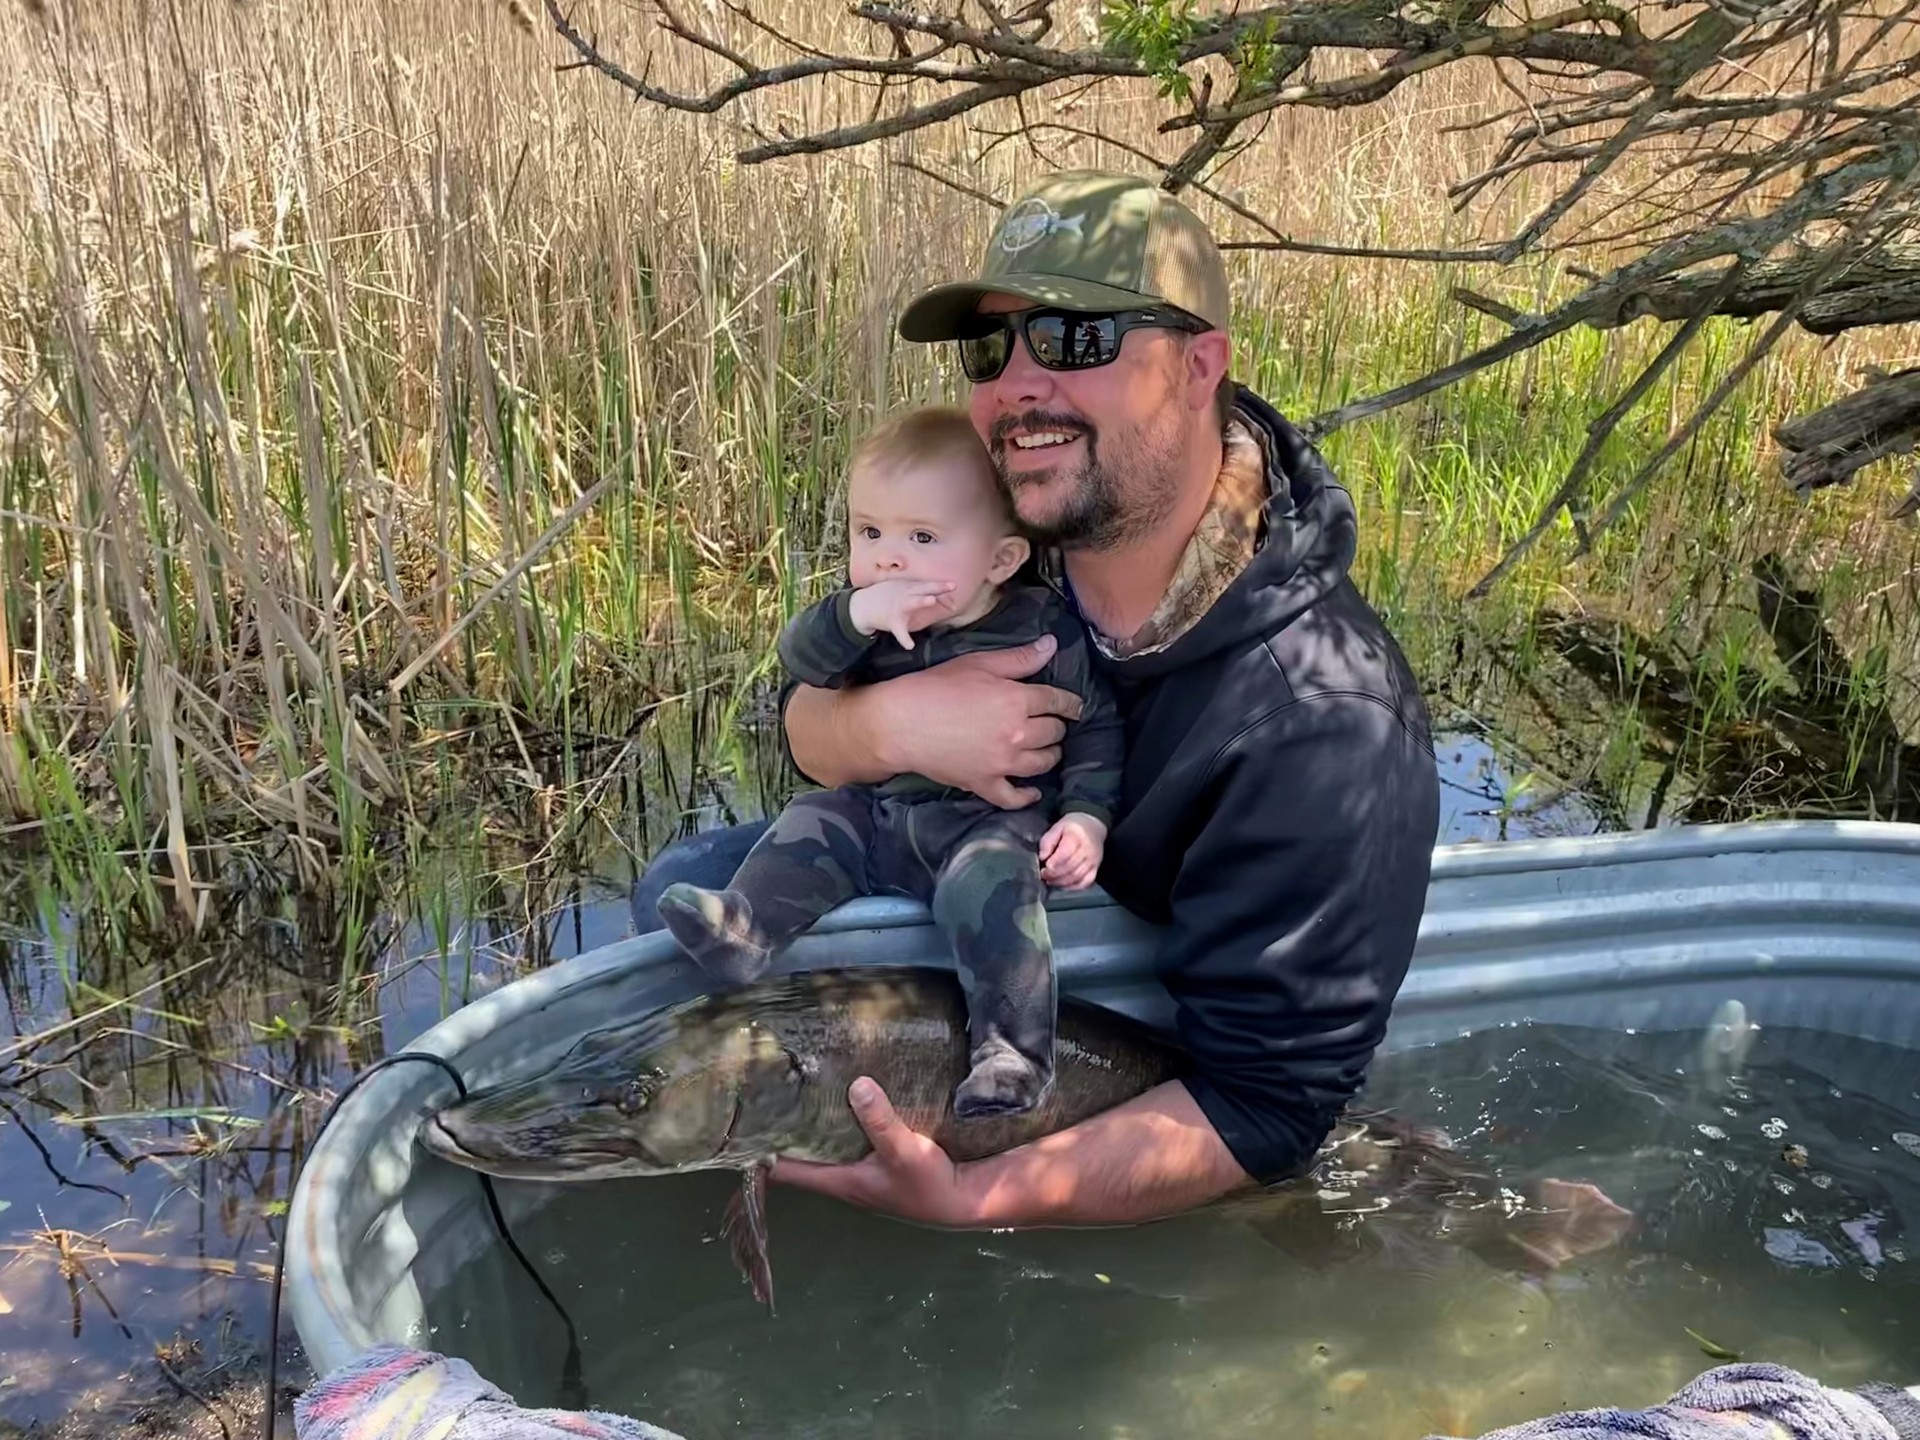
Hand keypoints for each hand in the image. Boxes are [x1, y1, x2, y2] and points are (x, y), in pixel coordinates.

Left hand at [770, 1077, 974, 1226]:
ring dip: (813, 1121)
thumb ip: (881, 1121)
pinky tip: (845, 1092)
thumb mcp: (905, 1151)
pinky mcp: (880, 1158)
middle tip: (769, 1090)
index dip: (759, 1152)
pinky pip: (849, 1136)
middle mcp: (844, 1176)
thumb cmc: (929, 1185)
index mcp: (839, 1181)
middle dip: (784, 1128)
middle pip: (801, 1154)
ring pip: (825, 1144)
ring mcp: (862, 1168)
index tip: (742, 1124)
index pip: (785, 1170)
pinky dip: (841, 1118)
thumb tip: (856, 1086)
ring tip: (800, 1083)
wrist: (966, 1199)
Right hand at [848, 578, 957, 648]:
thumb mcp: (903, 589)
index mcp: (910, 588)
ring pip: (912, 602)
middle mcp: (905, 594)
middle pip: (924, 589)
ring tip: (931, 600)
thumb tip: (942, 600)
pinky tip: (910, 646)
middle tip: (952, 585)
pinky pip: (899, 631)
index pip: (929, 586)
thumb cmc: (886, 597)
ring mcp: (898, 606)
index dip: (943, 589)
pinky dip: (904, 638)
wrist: (862, 606)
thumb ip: (920, 593)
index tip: (955, 590)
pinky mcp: (892, 620)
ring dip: (921, 600)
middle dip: (937, 587)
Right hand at [854, 637, 1084, 808]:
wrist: (899, 723)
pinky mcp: (984, 784)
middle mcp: (1017, 733)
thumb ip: (1019, 658)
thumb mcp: (978, 663)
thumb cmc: (934, 687)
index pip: (1057, 701)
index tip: (1074, 705)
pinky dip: (1027, 796)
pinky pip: (1014, 797)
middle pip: (1054, 732)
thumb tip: (1051, 645)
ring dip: (1050, 754)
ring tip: (1047, 749)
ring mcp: (1002, 763)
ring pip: (1043, 763)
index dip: (1069, 702)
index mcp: (1016, 700)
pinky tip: (1033, 791)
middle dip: (1057, 726)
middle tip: (1052, 723)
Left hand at [1040, 812, 1105, 888]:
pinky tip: (1063, 884)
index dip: (1053, 864)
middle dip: (1054, 874)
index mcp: (1076, 837)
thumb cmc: (1073, 827)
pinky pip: (1085, 882)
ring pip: (1076, 877)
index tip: (1043, 867)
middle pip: (1070, 868)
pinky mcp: (1095, 869)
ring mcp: (1093, 861)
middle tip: (1044, 875)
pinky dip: (1072, 886)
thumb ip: (1048, 841)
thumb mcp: (1057, 827)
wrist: (1093, 826)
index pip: (1065, 855)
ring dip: (1061, 882)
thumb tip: (1042, 857)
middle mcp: (1087, 850)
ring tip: (1051, 880)